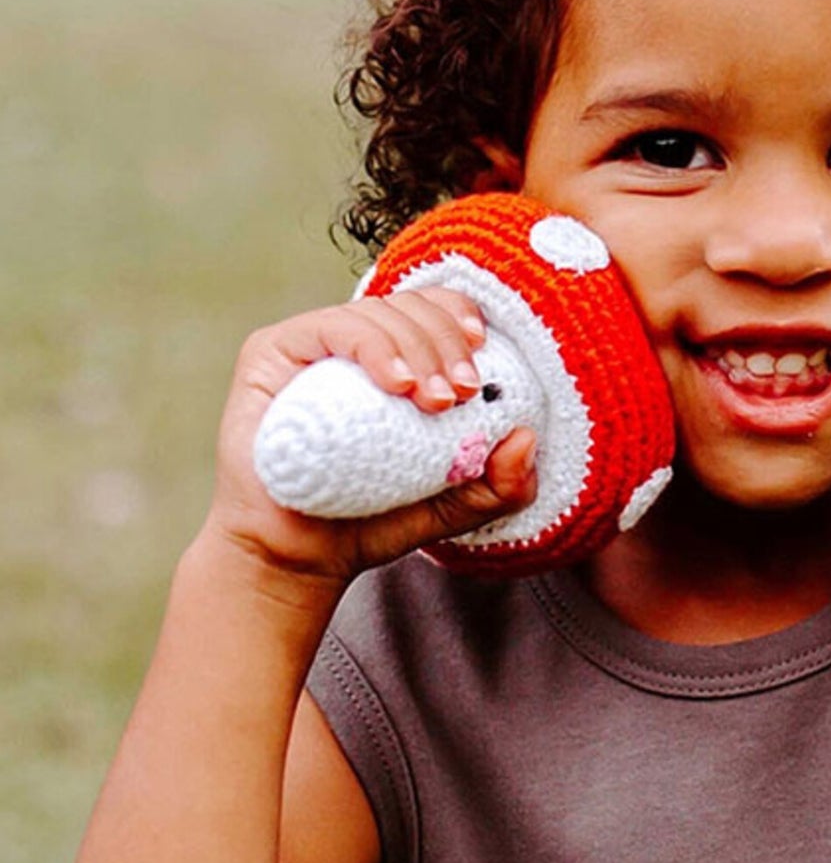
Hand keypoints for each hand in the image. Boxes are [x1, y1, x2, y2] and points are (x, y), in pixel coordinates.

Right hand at [205, 287, 536, 586]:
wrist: (301, 557)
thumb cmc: (372, 521)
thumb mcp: (455, 504)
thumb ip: (502, 484)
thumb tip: (527, 439)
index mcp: (396, 359)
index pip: (435, 310)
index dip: (462, 317)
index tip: (484, 356)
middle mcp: (354, 343)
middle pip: (413, 305)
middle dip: (448, 342)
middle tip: (462, 394)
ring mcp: (312, 343)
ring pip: (379, 311)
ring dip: (418, 348)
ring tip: (435, 401)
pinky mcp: (273, 352)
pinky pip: (333, 327)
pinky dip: (374, 347)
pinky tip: (398, 384)